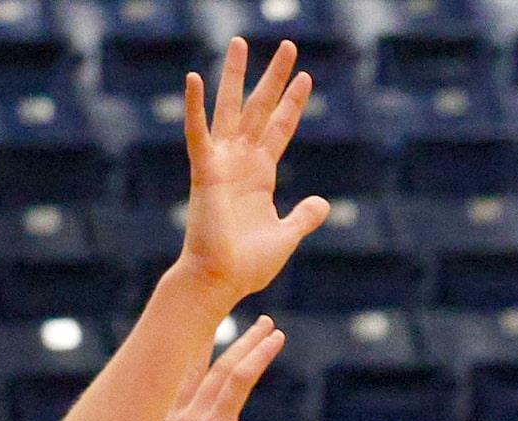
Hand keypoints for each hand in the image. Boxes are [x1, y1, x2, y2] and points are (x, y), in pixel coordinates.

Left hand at [122, 318, 293, 420]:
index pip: (240, 381)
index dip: (260, 355)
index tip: (277, 336)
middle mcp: (191, 415)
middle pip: (222, 369)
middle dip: (246, 342)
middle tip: (268, 323)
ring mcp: (173, 416)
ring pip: (196, 370)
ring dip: (216, 344)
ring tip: (227, 321)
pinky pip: (176, 382)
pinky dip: (187, 362)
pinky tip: (190, 353)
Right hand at [177, 41, 330, 304]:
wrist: (221, 282)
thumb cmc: (247, 265)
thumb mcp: (286, 236)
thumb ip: (303, 217)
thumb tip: (323, 203)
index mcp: (260, 175)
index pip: (280, 128)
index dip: (293, 103)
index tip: (306, 76)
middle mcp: (241, 162)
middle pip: (260, 108)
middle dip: (273, 77)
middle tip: (289, 44)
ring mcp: (222, 164)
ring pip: (230, 109)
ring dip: (234, 76)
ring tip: (240, 42)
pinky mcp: (204, 172)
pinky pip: (198, 134)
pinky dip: (194, 107)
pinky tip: (194, 79)